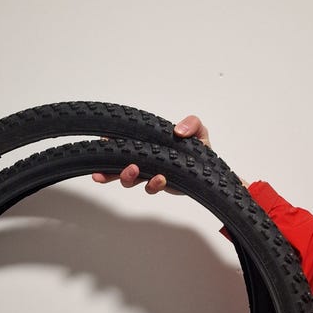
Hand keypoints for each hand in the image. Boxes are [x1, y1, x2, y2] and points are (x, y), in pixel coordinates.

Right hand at [92, 114, 211, 193]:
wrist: (210, 170)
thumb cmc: (199, 149)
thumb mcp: (198, 130)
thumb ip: (192, 124)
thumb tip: (178, 131)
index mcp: (148, 143)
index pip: (125, 143)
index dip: (111, 144)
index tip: (103, 143)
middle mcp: (146, 160)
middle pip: (118, 166)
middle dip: (107, 170)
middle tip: (102, 172)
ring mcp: (151, 174)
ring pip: (130, 180)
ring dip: (126, 177)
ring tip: (132, 170)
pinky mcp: (162, 185)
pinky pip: (151, 188)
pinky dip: (153, 185)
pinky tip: (160, 179)